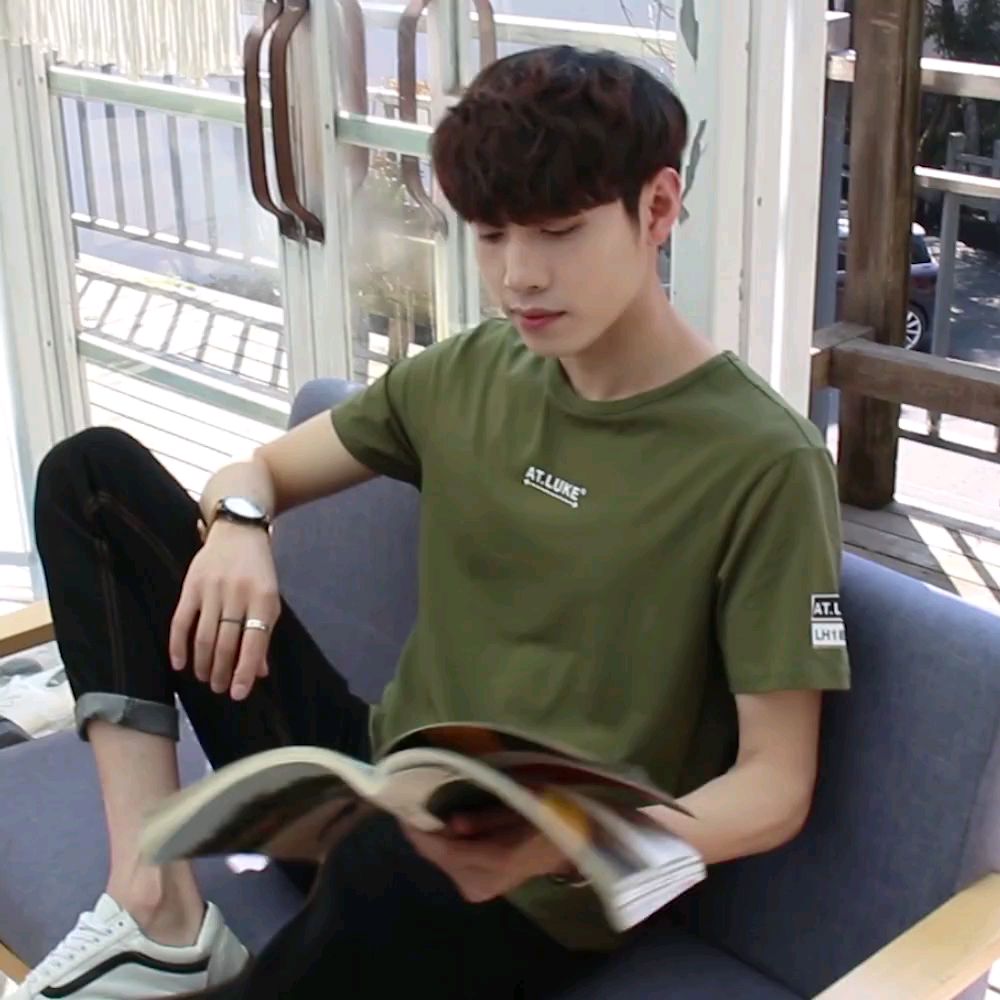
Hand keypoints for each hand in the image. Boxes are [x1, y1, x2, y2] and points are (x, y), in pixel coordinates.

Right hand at [169, 520, 278, 700]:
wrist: (238, 531)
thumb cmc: (258, 570)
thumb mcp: (270, 598)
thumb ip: (263, 634)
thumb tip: (258, 672)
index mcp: (263, 598)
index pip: (254, 641)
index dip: (245, 670)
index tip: (239, 694)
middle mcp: (237, 594)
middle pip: (226, 642)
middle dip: (221, 671)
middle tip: (219, 689)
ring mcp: (212, 589)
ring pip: (204, 636)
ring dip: (203, 663)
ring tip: (205, 680)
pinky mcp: (190, 585)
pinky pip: (180, 621)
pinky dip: (178, 645)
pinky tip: (179, 664)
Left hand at [402, 808, 572, 902]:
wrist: (568, 846)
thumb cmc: (545, 817)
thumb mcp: (518, 805)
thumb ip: (485, 818)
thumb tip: (452, 824)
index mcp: (494, 861)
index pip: (443, 850)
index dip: (418, 832)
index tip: (400, 809)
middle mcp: (481, 883)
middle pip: (437, 857)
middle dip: (424, 832)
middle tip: (413, 803)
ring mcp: (478, 890)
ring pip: (442, 862)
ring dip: (434, 839)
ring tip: (429, 812)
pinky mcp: (477, 890)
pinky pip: (451, 865)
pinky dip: (445, 847)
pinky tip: (446, 830)